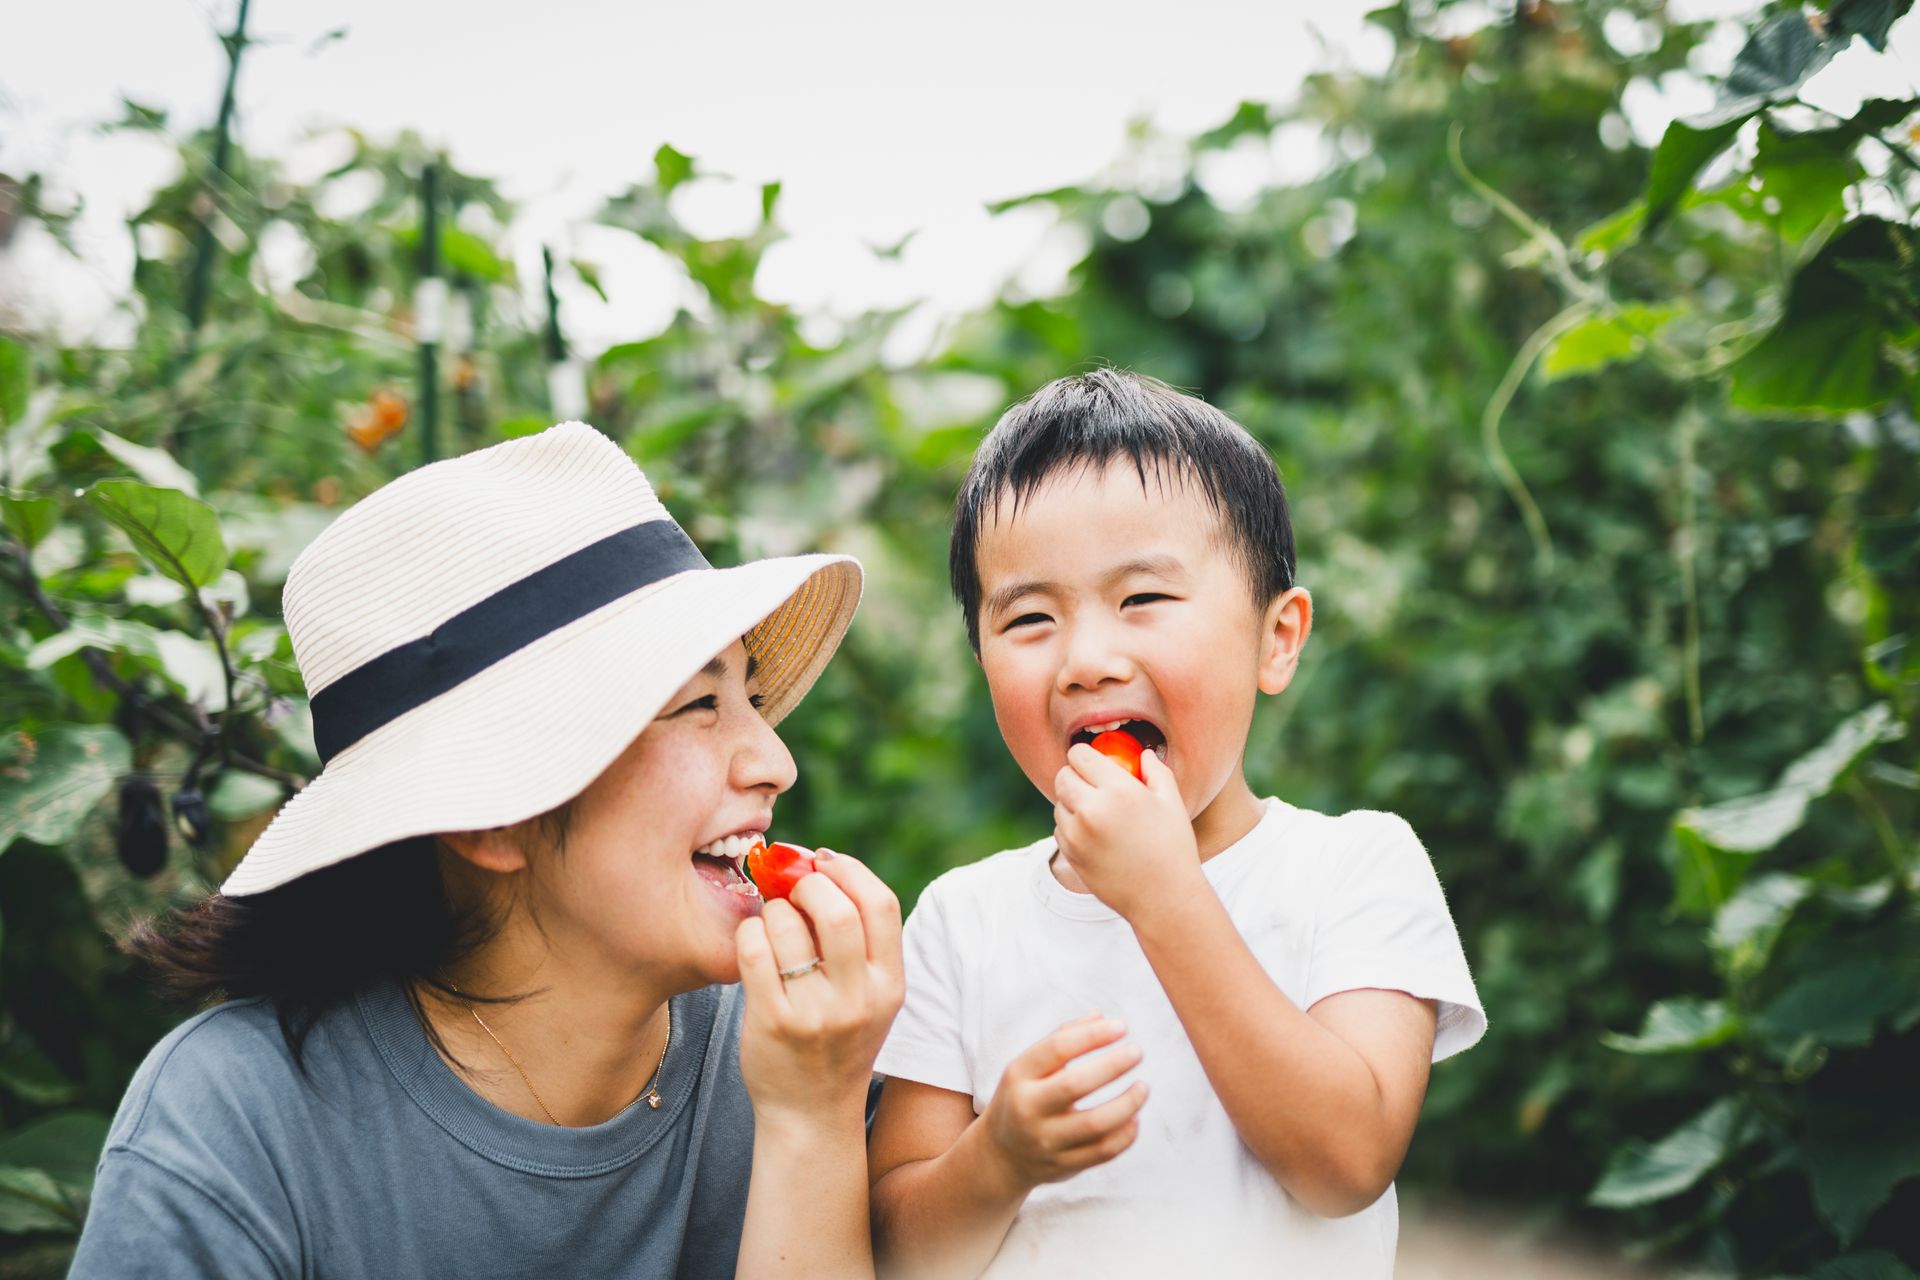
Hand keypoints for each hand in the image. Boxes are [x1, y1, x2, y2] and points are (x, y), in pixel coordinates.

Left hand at [735, 851, 903, 1132]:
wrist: (812, 1115)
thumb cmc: (837, 1042)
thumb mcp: (872, 998)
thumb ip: (862, 943)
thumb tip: (821, 864)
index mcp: (890, 985)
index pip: (881, 905)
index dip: (850, 870)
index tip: (824, 861)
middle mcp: (857, 999)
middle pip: (836, 910)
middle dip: (807, 883)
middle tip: (792, 887)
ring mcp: (814, 1013)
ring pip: (786, 924)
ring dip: (773, 909)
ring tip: (772, 922)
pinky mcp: (772, 1022)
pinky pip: (753, 950)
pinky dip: (750, 932)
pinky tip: (755, 943)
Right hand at [981, 1014, 1148, 1192]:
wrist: (999, 1156)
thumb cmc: (1023, 1097)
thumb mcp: (1029, 1067)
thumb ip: (1063, 1039)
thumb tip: (1101, 1016)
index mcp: (1019, 1076)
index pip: (1056, 1049)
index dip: (1092, 1035)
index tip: (1122, 1026)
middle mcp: (1028, 1108)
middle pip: (1075, 1085)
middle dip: (1112, 1065)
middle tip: (1137, 1052)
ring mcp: (1045, 1141)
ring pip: (1095, 1124)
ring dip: (1127, 1103)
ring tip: (1143, 1087)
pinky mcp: (1063, 1166)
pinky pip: (1103, 1152)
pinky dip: (1125, 1134)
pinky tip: (1135, 1118)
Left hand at [1053, 744, 1202, 921]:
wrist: (1163, 899)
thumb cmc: (1173, 849)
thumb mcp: (1172, 803)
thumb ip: (1157, 771)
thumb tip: (1144, 754)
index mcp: (1118, 791)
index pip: (1079, 755)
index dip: (1085, 755)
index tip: (1094, 762)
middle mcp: (1091, 809)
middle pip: (1062, 776)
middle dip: (1075, 776)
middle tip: (1092, 785)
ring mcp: (1077, 834)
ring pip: (1059, 803)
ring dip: (1072, 803)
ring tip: (1099, 814)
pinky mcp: (1070, 854)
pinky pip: (1060, 828)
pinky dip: (1071, 827)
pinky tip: (1096, 835)